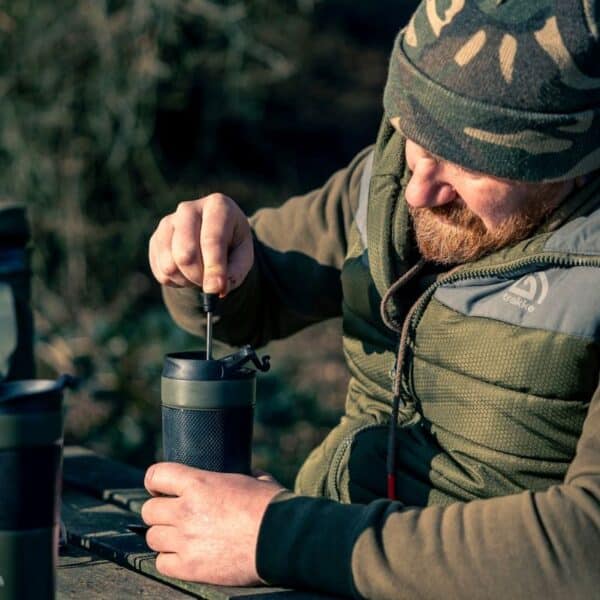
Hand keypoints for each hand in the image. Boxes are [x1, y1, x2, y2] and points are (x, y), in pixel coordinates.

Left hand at [141, 462, 285, 585]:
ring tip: (181, 537)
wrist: (282, 540)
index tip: (161, 488)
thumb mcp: (257, 479)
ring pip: (152, 538)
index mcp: (199, 483)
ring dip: (165, 537)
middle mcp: (186, 510)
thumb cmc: (273, 507)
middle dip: (160, 512)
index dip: (156, 481)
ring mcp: (185, 540)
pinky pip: (162, 564)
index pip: (156, 475)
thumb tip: (248, 474)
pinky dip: (171, 560)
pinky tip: (186, 556)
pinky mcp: (190, 567)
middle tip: (175, 515)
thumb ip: (244, 475)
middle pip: (149, 510)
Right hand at [148, 194, 253, 294]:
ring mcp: (168, 222)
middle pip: (185, 253)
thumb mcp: (244, 256)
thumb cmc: (232, 245)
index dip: (214, 268)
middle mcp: (188, 209)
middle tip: (211, 284)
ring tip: (201, 275)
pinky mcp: (155, 239)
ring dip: (187, 281)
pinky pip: (161, 272)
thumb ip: (235, 271)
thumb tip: (215, 288)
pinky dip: (176, 281)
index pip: (212, 240)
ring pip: (170, 265)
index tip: (216, 289)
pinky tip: (188, 272)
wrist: (214, 237)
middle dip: (198, 277)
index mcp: (217, 206)